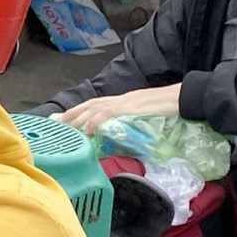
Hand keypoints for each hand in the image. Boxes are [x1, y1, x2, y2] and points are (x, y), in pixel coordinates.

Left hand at [59, 84, 183, 137]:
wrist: (180, 99)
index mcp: (119, 101)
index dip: (77, 111)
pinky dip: (95, 122)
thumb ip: (128, 123)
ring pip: (94, 108)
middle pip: (88, 105)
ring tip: (66, 129)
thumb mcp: (141, 116)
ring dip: (78, 119)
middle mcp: (118, 100)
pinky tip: (87, 130)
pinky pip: (108, 113)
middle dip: (71, 115)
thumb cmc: (164, 109)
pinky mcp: (130, 108)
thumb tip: (118, 137)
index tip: (63, 120)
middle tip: (56, 125)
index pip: (93, 104)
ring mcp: (123, 102)